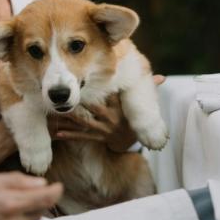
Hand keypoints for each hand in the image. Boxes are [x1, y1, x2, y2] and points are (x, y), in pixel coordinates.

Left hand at [50, 76, 165, 152]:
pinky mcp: (96, 138)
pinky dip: (69, 135)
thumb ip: (149, 89)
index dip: (103, 88)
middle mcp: (111, 119)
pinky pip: (81, 137)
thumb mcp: (139, 105)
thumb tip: (163, 77)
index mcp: (120, 108)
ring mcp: (103, 130)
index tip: (92, 79)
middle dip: (82, 101)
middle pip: (95, 108)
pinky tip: (57, 132)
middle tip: (68, 94)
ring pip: (84, 122)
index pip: (112, 96)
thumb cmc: (132, 118)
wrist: (130, 142)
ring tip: (56, 113)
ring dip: (70, 118)